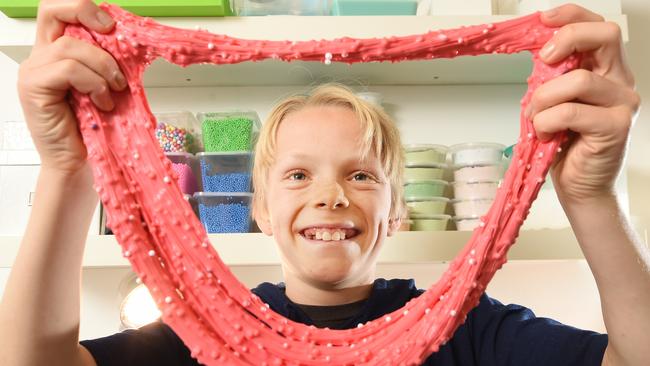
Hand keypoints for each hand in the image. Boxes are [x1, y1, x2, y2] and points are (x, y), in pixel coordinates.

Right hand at [17, 0, 126, 173]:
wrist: (79, 163)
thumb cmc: (93, 128)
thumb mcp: (105, 85)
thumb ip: (108, 61)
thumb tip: (132, 40)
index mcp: (55, 53)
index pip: (59, 11)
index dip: (84, 8)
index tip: (112, 24)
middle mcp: (40, 58)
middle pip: (52, 11)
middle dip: (86, 14)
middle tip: (112, 33)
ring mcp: (33, 72)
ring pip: (70, 47)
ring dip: (102, 66)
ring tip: (114, 90)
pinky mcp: (34, 89)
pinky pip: (68, 70)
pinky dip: (93, 83)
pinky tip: (101, 102)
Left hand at [527, 4, 639, 203]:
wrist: (580, 186)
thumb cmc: (566, 144)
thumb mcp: (554, 101)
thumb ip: (552, 77)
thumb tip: (536, 53)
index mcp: (606, 70)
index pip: (598, 27)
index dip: (572, 16)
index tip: (544, 19)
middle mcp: (621, 81)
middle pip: (605, 35)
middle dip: (567, 39)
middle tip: (543, 60)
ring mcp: (623, 103)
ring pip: (579, 80)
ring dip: (544, 98)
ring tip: (536, 118)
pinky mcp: (616, 127)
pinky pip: (570, 112)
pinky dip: (547, 121)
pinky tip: (546, 134)